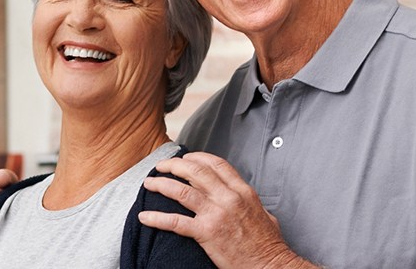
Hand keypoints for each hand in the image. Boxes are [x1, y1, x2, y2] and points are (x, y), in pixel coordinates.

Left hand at [138, 152, 313, 268]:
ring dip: (161, 184)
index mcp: (242, 191)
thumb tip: (242, 197)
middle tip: (161, 166)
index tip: (185, 157)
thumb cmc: (268, 244)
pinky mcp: (206, 233)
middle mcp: (229, 198)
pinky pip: (176, 222)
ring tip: (149, 183)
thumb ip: (249, 201)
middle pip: (195, 171)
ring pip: (182, 191)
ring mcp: (216, 214)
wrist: (270, 265)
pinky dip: (157, 218)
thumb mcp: (264, 213)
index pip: (216, 164)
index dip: (197, 157)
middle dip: (174, 165)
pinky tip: (145, 217)